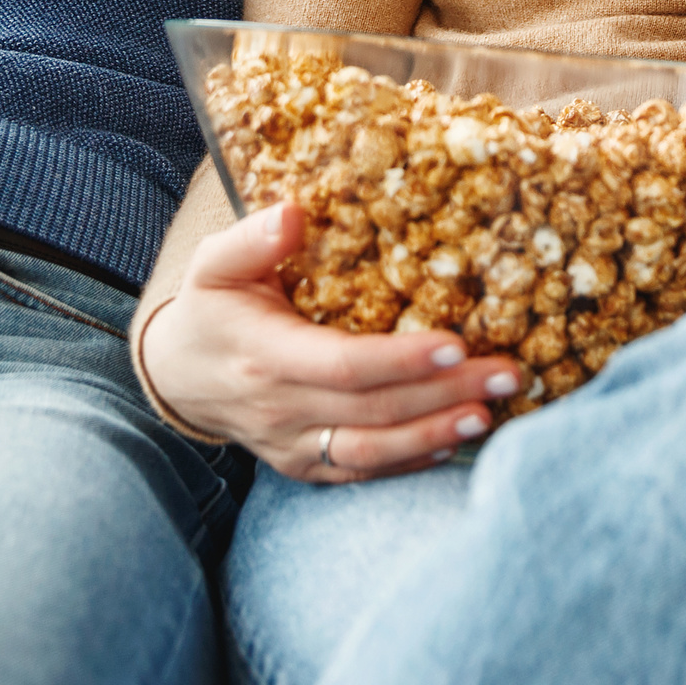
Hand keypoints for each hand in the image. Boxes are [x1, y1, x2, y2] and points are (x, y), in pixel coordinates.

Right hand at [137, 201, 522, 481]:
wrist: (176, 376)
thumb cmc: (210, 309)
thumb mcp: (215, 264)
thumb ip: (253, 239)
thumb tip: (293, 213)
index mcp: (264, 354)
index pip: (343, 365)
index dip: (401, 360)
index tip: (457, 342)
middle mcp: (279, 409)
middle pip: (374, 411)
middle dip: (446, 394)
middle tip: (510, 373)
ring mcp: (291, 445)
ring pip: (372, 452)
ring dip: (436, 436)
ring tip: (492, 414)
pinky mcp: (304, 465)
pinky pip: (361, 471)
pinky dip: (410, 462)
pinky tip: (454, 443)